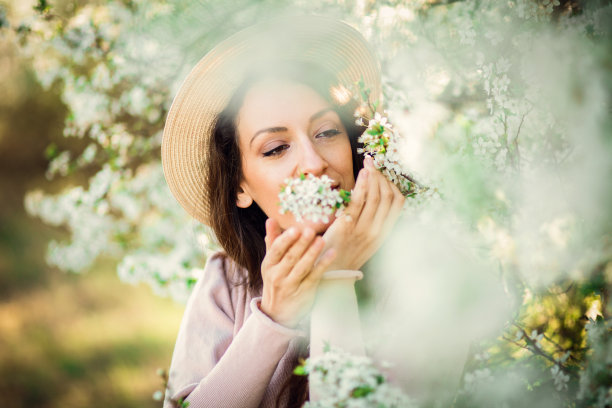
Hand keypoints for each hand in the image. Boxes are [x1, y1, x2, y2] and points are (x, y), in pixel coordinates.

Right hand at [260, 218, 335, 327]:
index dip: (286, 239)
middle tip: (310, 230)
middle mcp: (277, 276)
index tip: (295, 229)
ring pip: (302, 267)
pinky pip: (314, 276)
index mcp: (268, 265)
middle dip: (301, 244)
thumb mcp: (271, 262)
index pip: (276, 250)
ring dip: (312, 253)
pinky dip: (323, 264)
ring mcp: (291, 285)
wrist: (277, 313)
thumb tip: (270, 219)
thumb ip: (272, 241)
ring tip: (321, 240)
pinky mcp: (305, 292)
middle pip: (290, 258)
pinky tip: (331, 253)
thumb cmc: (276, 280)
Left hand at [322, 155, 404, 270]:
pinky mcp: (347, 226)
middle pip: (387, 196)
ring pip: (375, 196)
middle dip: (381, 175)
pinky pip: (358, 201)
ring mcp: (363, 229)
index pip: (398, 203)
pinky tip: (362, 173)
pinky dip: (362, 184)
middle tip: (372, 162)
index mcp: (384, 233)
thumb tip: (375, 200)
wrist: (330, 274)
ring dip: (373, 176)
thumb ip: (374, 222)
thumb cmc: (346, 253)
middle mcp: (377, 231)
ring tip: (368, 163)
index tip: (383, 174)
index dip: (392, 184)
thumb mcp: (367, 241)